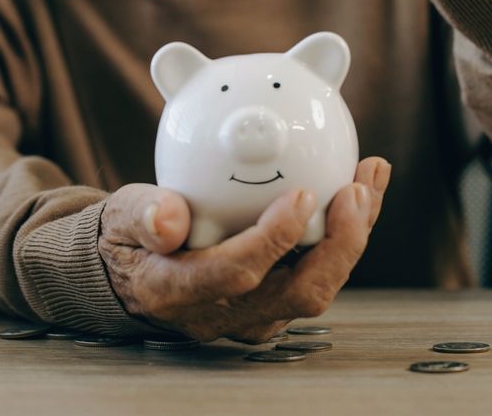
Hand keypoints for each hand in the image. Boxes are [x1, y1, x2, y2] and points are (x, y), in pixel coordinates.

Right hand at [98, 157, 391, 342]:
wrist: (134, 273)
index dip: (276, 238)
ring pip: (318, 285)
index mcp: (179, 292)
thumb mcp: (121, 218)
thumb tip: (168, 217)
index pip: (238, 273)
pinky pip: (320, 273)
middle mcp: (223, 313)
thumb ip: (143, 214)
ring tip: (369, 177)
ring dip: (352, 234)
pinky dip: (345, 234)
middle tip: (356, 189)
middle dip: (340, 243)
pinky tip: (360, 190)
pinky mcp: (274, 304)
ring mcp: (253, 314)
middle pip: (299, 292)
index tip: (303, 194)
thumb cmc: (131, 237)